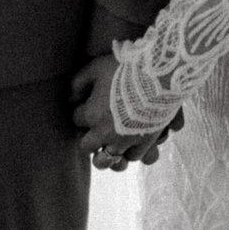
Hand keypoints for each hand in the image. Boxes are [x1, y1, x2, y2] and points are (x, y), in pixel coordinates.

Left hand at [71, 54, 174, 168]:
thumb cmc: (125, 69)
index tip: (85, 107)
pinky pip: (133, 157)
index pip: (76, 119)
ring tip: (108, 148)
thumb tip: (71, 97)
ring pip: (107, 161)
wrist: (158, 76)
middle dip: (89, 138)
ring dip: (105, 155)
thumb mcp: (96, 68)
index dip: (80, 112)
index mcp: (92, 114)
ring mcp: (124, 141)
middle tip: (95, 130)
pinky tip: (130, 143)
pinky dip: (130, 152)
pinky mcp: (144, 143)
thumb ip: (79, 82)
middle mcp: (104, 133)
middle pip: (86, 146)